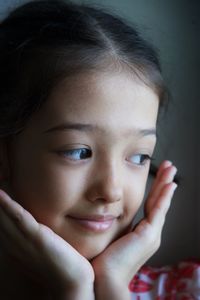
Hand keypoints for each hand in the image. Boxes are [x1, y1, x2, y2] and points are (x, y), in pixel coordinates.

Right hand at [0, 190, 93, 299]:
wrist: (72, 282)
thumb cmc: (60, 268)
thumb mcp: (42, 253)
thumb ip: (34, 242)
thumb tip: (35, 232)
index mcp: (16, 249)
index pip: (1, 227)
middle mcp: (15, 245)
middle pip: (0, 222)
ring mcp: (25, 241)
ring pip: (5, 218)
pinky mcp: (36, 237)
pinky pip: (19, 218)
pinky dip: (8, 206)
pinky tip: (1, 195)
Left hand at [91, 160, 176, 299]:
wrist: (101, 280)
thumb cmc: (98, 260)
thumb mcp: (102, 235)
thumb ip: (101, 221)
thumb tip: (90, 207)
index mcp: (137, 233)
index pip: (148, 205)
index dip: (153, 189)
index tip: (155, 174)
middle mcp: (147, 232)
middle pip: (157, 201)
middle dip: (162, 182)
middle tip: (167, 166)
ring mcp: (150, 234)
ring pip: (160, 202)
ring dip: (165, 184)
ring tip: (170, 168)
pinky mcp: (149, 235)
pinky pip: (159, 210)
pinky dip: (165, 197)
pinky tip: (170, 184)